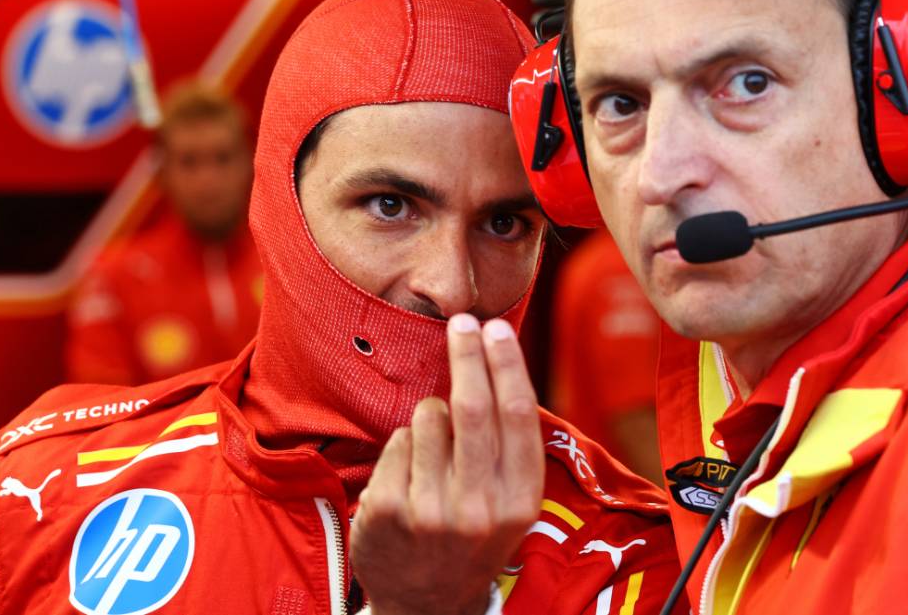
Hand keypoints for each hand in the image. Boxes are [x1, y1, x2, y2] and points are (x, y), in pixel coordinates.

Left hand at [351, 314, 543, 614]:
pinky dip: (404, 444)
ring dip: (431, 414)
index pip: (517, 415)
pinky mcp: (388, 510)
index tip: (495, 328)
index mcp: (519, 501)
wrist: (427, 604)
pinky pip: (397, 440)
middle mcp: (479, 507)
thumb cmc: (473, 534)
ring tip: (435, 448)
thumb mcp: (510, 503)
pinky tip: (409, 475)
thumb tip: (500, 361)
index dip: (506, 364)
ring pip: (429, 417)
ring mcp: (430, 510)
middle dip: (467, 354)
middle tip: (463, 322)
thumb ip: (509, 446)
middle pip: (472, 406)